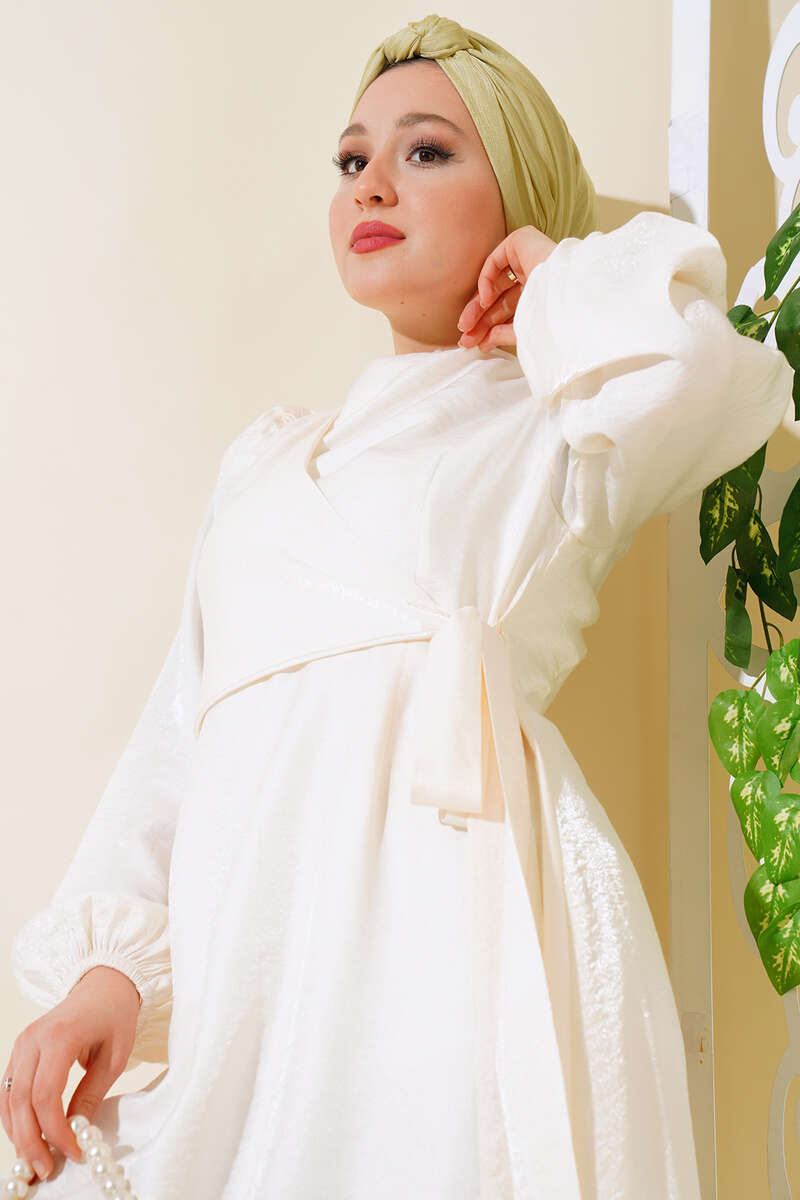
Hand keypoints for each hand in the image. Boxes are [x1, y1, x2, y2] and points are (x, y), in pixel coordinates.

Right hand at [0, 965, 140, 1180]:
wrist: (105, 984)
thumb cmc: (115, 1016)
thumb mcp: (115, 1057)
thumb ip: (92, 1094)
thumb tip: (76, 1131)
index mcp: (59, 1036)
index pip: (45, 1095)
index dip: (54, 1130)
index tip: (72, 1151)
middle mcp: (33, 1039)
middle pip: (20, 1101)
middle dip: (30, 1140)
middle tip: (45, 1170)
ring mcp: (22, 1043)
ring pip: (8, 1098)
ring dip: (18, 1133)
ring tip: (35, 1161)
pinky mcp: (20, 1049)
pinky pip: (9, 1089)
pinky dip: (15, 1116)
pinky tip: (27, 1137)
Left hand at [456, 225, 557, 351]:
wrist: (570, 294)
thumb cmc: (556, 316)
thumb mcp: (525, 330)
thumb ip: (502, 335)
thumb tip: (482, 344)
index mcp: (542, 293)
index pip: (510, 310)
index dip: (491, 327)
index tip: (476, 344)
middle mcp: (535, 273)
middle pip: (499, 299)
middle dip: (481, 320)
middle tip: (465, 338)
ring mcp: (528, 256)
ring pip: (494, 284)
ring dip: (478, 307)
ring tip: (466, 327)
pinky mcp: (521, 241)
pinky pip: (493, 262)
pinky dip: (484, 282)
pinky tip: (484, 301)